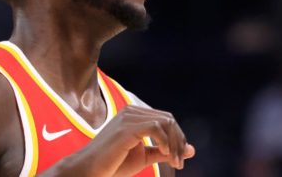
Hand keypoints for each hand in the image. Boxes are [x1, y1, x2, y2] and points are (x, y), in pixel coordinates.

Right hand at [70, 105, 195, 175]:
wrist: (90, 170)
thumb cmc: (113, 164)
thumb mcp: (144, 157)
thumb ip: (165, 151)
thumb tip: (191, 150)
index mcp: (134, 115)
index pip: (166, 119)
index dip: (178, 138)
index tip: (179, 159)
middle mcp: (131, 111)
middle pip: (168, 119)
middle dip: (179, 140)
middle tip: (179, 162)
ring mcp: (128, 117)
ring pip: (165, 122)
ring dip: (174, 143)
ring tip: (173, 161)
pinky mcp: (126, 127)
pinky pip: (155, 127)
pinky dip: (165, 141)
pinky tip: (164, 153)